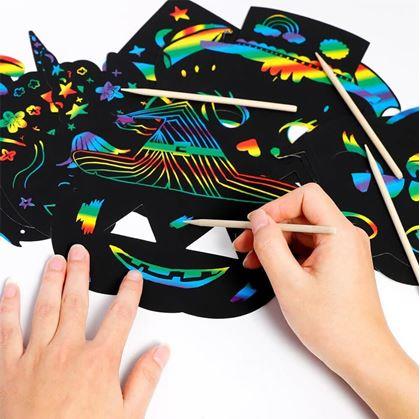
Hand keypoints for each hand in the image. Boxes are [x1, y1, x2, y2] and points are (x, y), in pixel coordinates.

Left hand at [0, 244, 168, 418]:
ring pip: (45, 308)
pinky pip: (7, 331)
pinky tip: (11, 289)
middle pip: (77, 301)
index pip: (120, 316)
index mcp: (98, 361)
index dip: (129, 293)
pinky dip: (8, 307)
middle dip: (80, 273)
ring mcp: (36, 357)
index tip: (132, 278)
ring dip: (51, 280)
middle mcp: (67, 351)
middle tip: (80, 252)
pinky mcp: (9, 369)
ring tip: (55, 261)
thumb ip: (145, 379)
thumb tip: (161, 352)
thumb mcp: (127, 416)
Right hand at [234, 183, 417, 418]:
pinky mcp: (336, 262)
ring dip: (274, 243)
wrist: (361, 354)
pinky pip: (306, 247)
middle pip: (300, 215)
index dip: (276, 207)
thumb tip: (258, 220)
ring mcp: (341, 250)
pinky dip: (286, 254)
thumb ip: (269, 246)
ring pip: (300, 232)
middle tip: (245, 243)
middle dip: (269, 228)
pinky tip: (269, 267)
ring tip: (252, 259)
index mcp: (340, 235)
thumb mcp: (289, 283)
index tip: (256, 224)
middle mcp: (344, 237)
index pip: (306, 196)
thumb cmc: (335, 326)